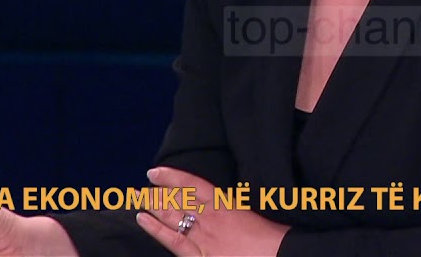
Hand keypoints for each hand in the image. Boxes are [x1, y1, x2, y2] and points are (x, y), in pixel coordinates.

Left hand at [138, 167, 289, 256]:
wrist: (280, 255)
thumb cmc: (273, 238)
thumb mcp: (255, 213)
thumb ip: (236, 207)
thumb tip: (222, 201)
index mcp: (226, 204)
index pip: (193, 185)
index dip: (172, 177)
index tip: (156, 172)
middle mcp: (210, 218)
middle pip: (178, 200)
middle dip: (159, 193)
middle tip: (144, 188)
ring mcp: (203, 237)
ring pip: (172, 216)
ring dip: (154, 206)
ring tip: (140, 199)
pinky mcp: (200, 255)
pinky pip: (172, 240)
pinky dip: (155, 229)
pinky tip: (142, 219)